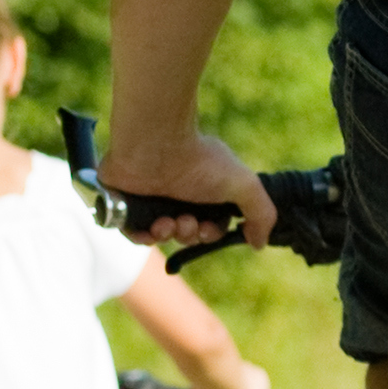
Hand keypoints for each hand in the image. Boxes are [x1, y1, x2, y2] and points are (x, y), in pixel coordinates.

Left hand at [92, 127, 275, 249]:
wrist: (156, 144)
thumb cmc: (199, 161)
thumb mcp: (244, 185)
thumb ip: (261, 214)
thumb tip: (259, 244)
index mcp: (203, 188)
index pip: (209, 224)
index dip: (210, 233)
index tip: (207, 229)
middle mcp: (178, 193)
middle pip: (186, 233)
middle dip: (190, 234)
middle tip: (187, 222)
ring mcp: (150, 198)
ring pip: (162, 234)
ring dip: (169, 234)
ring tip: (167, 222)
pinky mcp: (126, 203)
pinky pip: (134, 233)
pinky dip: (143, 237)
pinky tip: (151, 228)